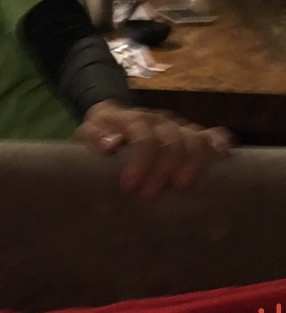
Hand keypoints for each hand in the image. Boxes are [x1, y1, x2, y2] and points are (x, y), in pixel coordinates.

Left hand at [76, 100, 232, 197]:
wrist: (111, 119)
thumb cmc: (101, 132)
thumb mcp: (87, 132)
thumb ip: (94, 136)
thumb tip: (110, 145)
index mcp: (132, 118)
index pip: (144, 136)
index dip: (141, 162)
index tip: (130, 186)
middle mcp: (158, 120)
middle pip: (172, 141)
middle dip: (164, 170)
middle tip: (150, 194)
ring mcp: (177, 125)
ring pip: (195, 139)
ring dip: (192, 164)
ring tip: (182, 186)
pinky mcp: (191, 133)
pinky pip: (211, 133)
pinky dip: (219, 143)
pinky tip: (224, 156)